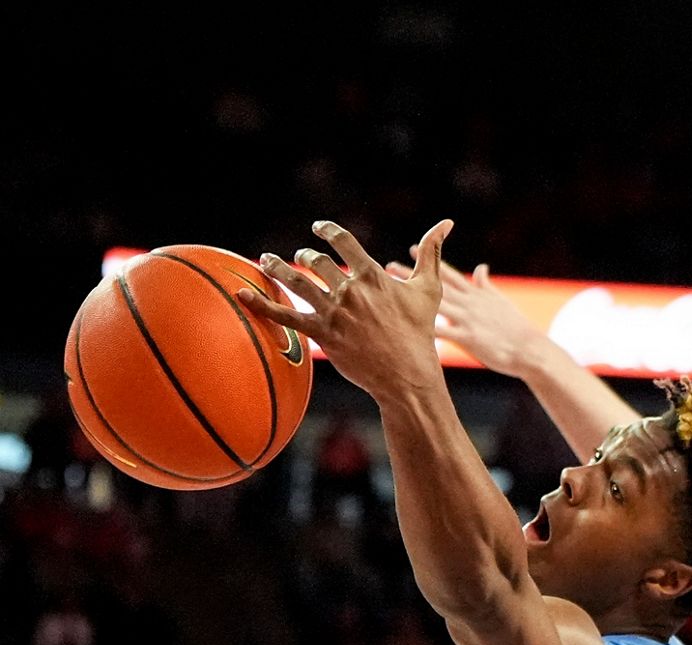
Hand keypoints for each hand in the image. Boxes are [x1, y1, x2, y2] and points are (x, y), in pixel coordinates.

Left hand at [239, 219, 453, 399]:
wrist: (407, 372)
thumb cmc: (420, 331)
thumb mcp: (428, 288)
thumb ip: (432, 252)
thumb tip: (446, 223)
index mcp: (372, 275)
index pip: (343, 241)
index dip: (327, 231)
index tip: (319, 228)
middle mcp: (350, 290)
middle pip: (316, 261)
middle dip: (305, 256)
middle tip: (300, 257)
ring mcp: (334, 312)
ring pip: (296, 282)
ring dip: (277, 268)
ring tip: (266, 260)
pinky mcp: (322, 334)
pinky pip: (284, 315)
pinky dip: (260, 304)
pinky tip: (242, 294)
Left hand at [389, 251, 547, 379]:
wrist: (530, 349)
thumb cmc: (516, 327)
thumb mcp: (501, 300)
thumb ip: (486, 284)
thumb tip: (480, 267)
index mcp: (476, 293)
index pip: (448, 272)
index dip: (430, 258)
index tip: (411, 248)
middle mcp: (469, 302)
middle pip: (435, 285)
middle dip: (411, 275)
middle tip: (388, 266)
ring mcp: (467, 319)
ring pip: (435, 304)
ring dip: (412, 298)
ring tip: (390, 293)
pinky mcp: (468, 338)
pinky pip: (442, 332)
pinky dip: (424, 330)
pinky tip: (405, 328)